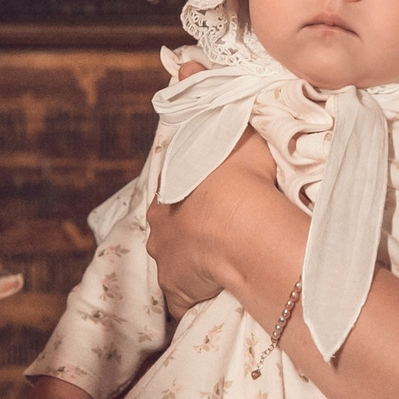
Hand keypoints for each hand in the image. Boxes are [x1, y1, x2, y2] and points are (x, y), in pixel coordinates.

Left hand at [144, 128, 276, 315]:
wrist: (238, 220)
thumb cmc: (237, 175)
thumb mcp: (236, 135)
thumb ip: (229, 122)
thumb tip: (211, 95)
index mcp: (168, 194)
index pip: (172, 201)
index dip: (190, 205)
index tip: (208, 210)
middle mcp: (160, 231)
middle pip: (169, 237)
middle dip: (189, 240)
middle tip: (218, 241)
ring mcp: (166, 264)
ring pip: (176, 270)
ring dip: (193, 271)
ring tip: (221, 271)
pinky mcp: (178, 292)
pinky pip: (183, 303)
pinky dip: (194, 303)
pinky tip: (214, 301)